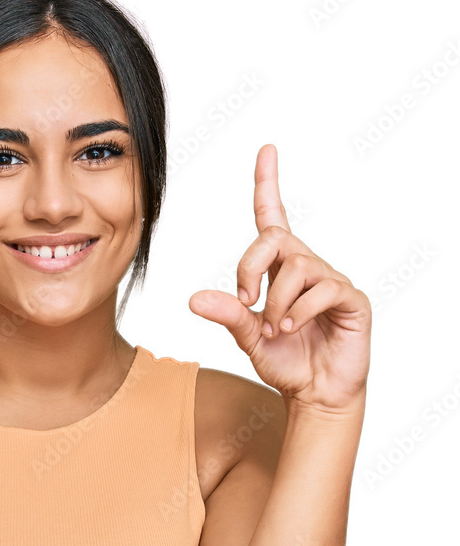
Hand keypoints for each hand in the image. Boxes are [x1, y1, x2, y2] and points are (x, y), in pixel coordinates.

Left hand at [189, 144, 370, 415]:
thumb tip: (194, 299)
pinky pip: (323, 289)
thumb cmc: (286, 362)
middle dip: (250, 268)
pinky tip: (292, 329)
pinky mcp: (351, 299)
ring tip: (275, 329)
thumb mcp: (248, 337)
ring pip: (296, 268)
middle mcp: (307, 267)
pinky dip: (299, 311)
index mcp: (280, 269)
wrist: (315, 394)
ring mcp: (331, 281)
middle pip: (274, 239)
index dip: (268, 183)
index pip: (273, 217)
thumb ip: (228, 315)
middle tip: (246, 302)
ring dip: (276, 303)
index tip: (266, 151)